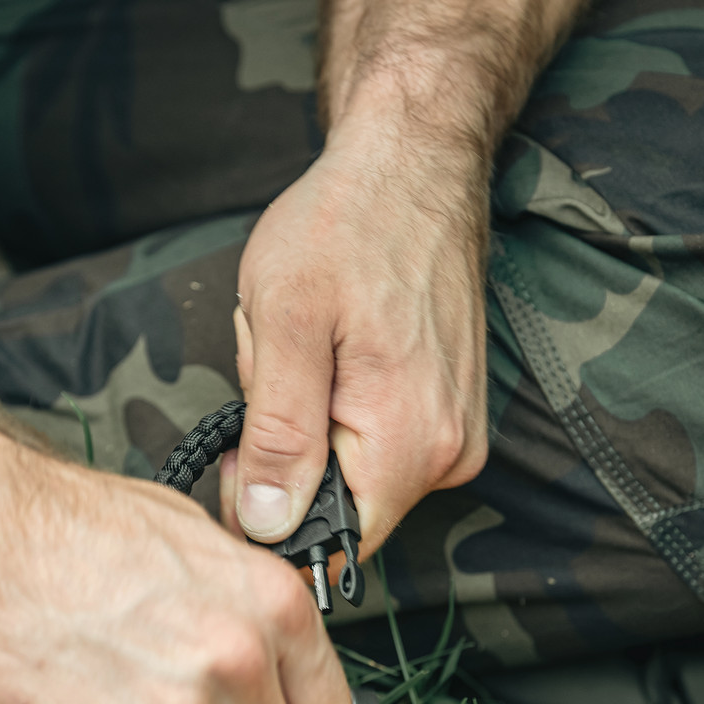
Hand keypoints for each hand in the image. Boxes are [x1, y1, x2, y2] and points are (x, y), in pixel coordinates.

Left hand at [225, 109, 488, 555]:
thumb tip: (267, 527)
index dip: (272, 513)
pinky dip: (339, 399)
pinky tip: (336, 341)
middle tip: (281, 363)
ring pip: (354, 467)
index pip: (331, 542)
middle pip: (340, 503)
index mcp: (409, 443)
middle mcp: (450, 453)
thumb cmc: (345, 224)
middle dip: (292, 449)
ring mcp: (457, 430)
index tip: (245, 449)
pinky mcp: (452, 408)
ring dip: (312, 418)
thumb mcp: (283, 325)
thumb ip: (278, 436)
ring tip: (311, 340)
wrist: (413, 161)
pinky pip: (377, 436)